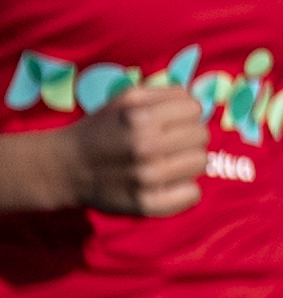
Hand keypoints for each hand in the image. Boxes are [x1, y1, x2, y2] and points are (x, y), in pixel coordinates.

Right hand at [66, 86, 204, 215]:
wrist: (65, 167)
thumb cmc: (101, 129)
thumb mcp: (125, 99)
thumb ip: (164, 94)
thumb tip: (199, 101)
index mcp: (139, 117)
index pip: (194, 108)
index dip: (185, 112)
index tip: (172, 120)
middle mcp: (145, 147)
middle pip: (202, 135)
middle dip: (189, 135)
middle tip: (170, 142)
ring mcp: (147, 178)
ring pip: (201, 162)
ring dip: (188, 160)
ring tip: (168, 160)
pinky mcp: (147, 203)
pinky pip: (193, 194)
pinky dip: (185, 188)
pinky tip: (169, 182)